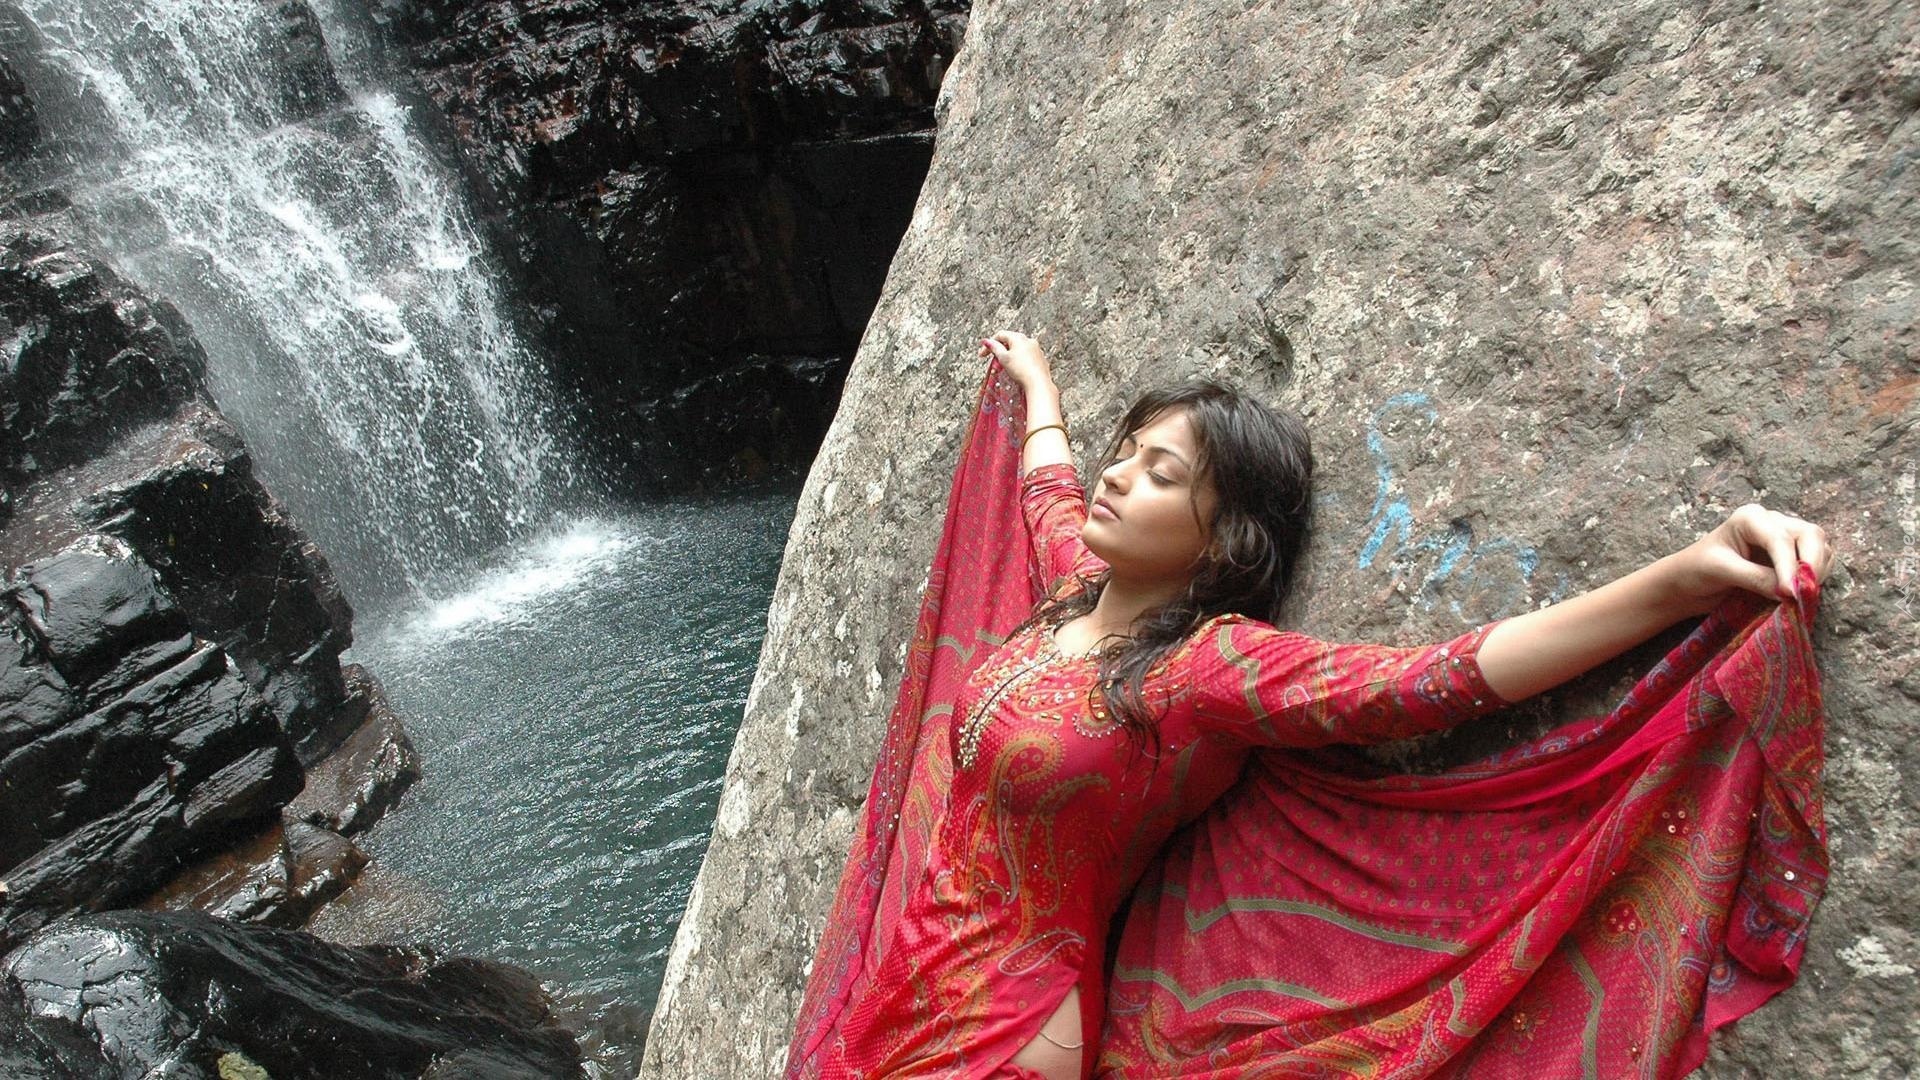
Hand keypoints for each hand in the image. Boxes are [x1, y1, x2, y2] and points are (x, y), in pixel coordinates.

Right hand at [978, 330, 1051, 389]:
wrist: (1038, 384)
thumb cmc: (1021, 370)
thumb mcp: (1004, 358)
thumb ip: (994, 348)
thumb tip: (987, 341)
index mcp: (1019, 338)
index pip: (1000, 335)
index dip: (989, 344)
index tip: (982, 355)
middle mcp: (1029, 341)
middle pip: (1010, 341)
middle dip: (1000, 349)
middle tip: (993, 360)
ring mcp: (1036, 350)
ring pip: (1019, 349)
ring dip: (1010, 355)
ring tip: (1005, 366)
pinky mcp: (1040, 359)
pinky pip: (1027, 356)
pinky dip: (1019, 360)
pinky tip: (1017, 370)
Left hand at [1665, 504, 1833, 615]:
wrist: (1688, 582)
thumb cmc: (1696, 570)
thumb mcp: (1721, 572)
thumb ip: (1755, 578)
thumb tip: (1789, 591)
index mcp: (1751, 517)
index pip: (1780, 539)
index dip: (1789, 566)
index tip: (1790, 593)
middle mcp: (1772, 521)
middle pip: (1810, 535)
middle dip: (1812, 564)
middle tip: (1803, 594)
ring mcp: (1785, 537)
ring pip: (1820, 547)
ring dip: (1817, 571)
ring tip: (1801, 596)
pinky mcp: (1792, 555)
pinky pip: (1819, 561)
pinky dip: (1817, 576)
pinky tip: (1801, 591)